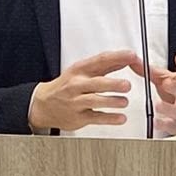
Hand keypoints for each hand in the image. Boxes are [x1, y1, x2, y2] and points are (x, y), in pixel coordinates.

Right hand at [29, 49, 143, 131]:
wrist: (43, 105)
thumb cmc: (66, 86)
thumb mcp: (83, 71)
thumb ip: (106, 66)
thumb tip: (127, 59)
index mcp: (80, 69)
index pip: (101, 60)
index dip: (118, 57)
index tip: (132, 56)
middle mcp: (77, 84)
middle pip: (96, 83)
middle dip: (113, 84)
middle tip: (127, 85)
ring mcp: (76, 101)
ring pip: (94, 100)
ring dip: (111, 102)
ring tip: (124, 102)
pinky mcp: (78, 117)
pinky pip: (95, 118)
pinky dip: (109, 119)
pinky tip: (120, 118)